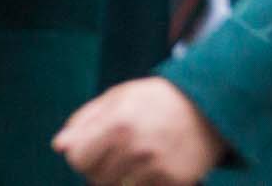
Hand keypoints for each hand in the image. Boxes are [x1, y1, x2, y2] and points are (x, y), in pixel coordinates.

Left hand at [53, 76, 226, 185]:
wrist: (212, 106)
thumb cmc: (159, 99)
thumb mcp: (122, 95)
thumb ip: (86, 119)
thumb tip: (59, 146)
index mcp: (119, 122)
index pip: (77, 158)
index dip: (83, 153)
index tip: (96, 146)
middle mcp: (136, 146)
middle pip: (95, 178)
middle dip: (102, 167)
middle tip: (122, 150)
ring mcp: (156, 166)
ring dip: (122, 178)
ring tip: (139, 158)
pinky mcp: (173, 181)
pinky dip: (146, 183)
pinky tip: (157, 165)